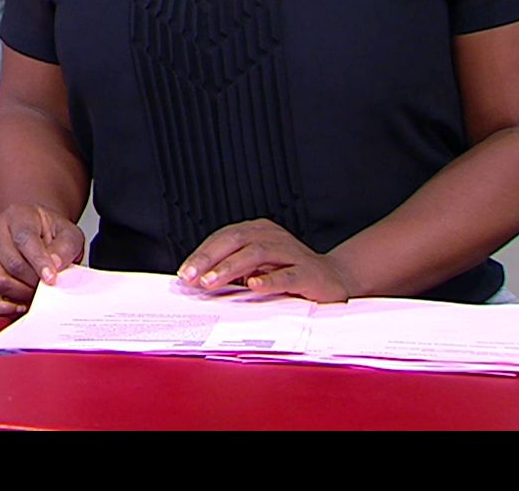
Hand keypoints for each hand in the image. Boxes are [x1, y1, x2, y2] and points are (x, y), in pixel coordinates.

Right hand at [0, 204, 85, 316]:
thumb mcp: (69, 234)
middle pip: (12, 263)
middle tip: (49, 286)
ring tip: (37, 292)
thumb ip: (65, 247)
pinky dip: (2, 307)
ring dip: (22, 293)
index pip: (24, 238)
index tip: (51, 278)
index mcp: (18, 215)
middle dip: (34, 281)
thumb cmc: (52, 233)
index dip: (38, 261)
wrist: (40, 234)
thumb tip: (54, 264)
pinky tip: (19, 306)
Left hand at [177, 219, 354, 302]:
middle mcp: (273, 236)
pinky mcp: (309, 273)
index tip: (184, 273)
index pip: (223, 238)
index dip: (202, 254)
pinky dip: (269, 280)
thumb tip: (197, 281)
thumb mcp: (257, 269)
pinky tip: (254, 286)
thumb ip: (232, 272)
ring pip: (257, 253)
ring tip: (211, 282)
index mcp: (258, 231)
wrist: (334, 280)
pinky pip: (287, 275)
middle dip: (209, 259)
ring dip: (230, 268)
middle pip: (235, 240)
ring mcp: (292, 253)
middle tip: (191, 277)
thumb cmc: (288, 274)